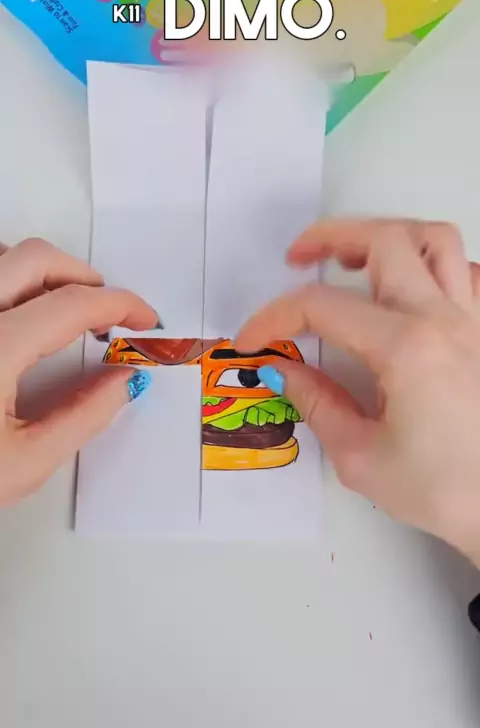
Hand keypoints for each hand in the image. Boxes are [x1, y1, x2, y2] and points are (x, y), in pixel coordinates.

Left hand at [0, 238, 156, 506]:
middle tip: (108, 312)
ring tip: (64, 312)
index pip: (74, 304)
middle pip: (35, 258)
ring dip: (42, 273)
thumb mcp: (23, 463)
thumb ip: (84, 416)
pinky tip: (15, 316)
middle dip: (84, 276)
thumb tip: (125, 381)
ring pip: (0, 259)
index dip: (122, 306)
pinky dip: (8, 282)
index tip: (146, 321)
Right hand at [236, 219, 479, 565]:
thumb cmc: (445, 492)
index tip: (251, 340)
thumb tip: (284, 371)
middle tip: (298, 258)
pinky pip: (463, 272)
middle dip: (330, 237)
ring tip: (353, 258)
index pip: (322, 307)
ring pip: (434, 240)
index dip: (274, 318)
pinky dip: (429, 264)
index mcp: (406, 348)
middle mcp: (444, 319)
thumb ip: (316, 403)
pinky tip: (406, 290)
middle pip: (384, 240)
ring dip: (386, 236)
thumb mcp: (361, 458)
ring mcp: (474, 320)